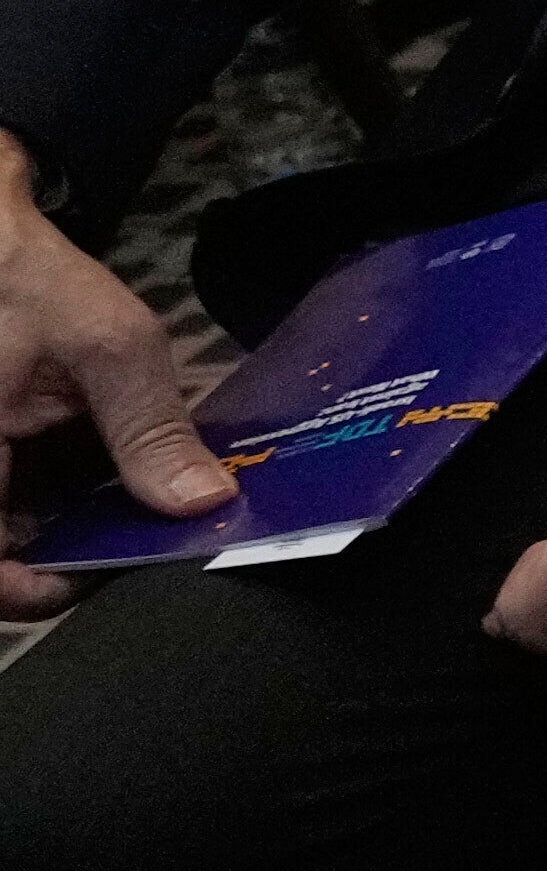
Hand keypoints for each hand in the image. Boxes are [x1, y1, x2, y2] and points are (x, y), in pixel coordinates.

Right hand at [0, 146, 227, 615]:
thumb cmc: (23, 277)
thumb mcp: (107, 346)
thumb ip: (150, 430)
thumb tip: (202, 502)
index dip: (45, 593)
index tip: (115, 573)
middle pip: (6, 554)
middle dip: (78, 552)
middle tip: (152, 530)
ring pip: (16, 527)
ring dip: (76, 522)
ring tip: (145, 493)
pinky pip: (20, 494)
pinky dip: (65, 489)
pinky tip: (112, 462)